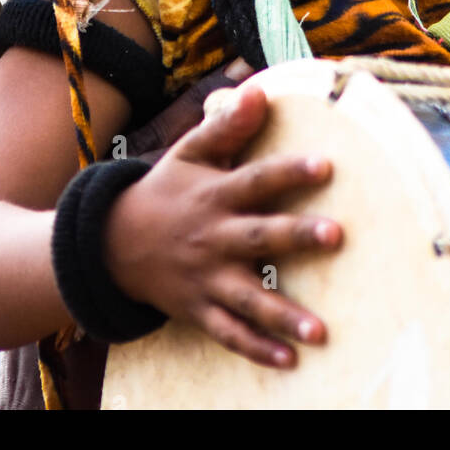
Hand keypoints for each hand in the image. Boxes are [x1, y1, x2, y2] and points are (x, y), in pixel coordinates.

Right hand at [103, 79, 342, 368]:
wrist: (113, 244)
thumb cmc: (166, 189)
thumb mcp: (188, 152)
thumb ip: (227, 125)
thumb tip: (260, 89)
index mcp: (215, 194)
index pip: (257, 179)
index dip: (290, 171)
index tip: (326, 165)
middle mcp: (213, 237)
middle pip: (259, 236)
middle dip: (296, 237)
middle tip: (335, 236)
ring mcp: (206, 278)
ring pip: (248, 298)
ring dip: (282, 314)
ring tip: (319, 330)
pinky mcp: (199, 309)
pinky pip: (229, 333)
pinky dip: (256, 349)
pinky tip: (288, 361)